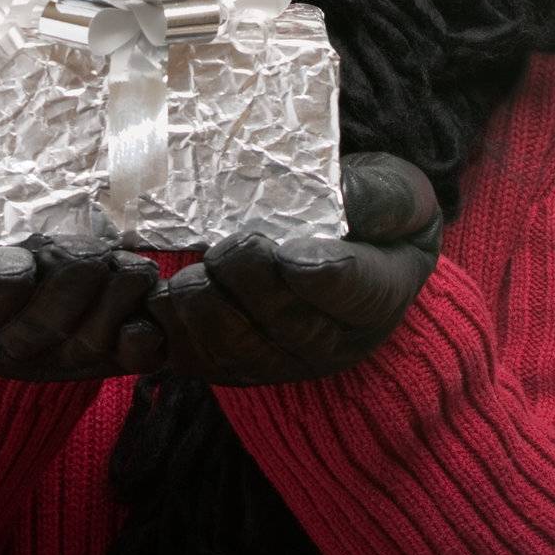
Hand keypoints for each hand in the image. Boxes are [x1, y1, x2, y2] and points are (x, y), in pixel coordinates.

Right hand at [0, 157, 168, 381]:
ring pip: (80, 347)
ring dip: (111, 310)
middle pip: (34, 330)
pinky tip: (150, 321)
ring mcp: (47, 352)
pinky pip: (118, 359)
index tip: (20, 266)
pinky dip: (139, 345)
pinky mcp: (93, 351)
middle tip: (93, 254)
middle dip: (68, 293)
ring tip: (131, 270)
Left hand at [144, 151, 442, 386]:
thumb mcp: (397, 193)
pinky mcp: (232, 362)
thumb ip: (380, 195)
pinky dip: (171, 335)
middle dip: (252, 290)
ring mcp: (281, 359)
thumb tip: (345, 192)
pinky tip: (158, 300)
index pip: (353, 292)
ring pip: (238, 352)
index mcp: (379, 294)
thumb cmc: (368, 212)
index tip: (290, 255)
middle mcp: (332, 341)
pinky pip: (197, 362)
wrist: (340, 246)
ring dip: (208, 314)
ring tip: (193, 275)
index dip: (320, 278)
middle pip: (288, 328)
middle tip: (230, 249)